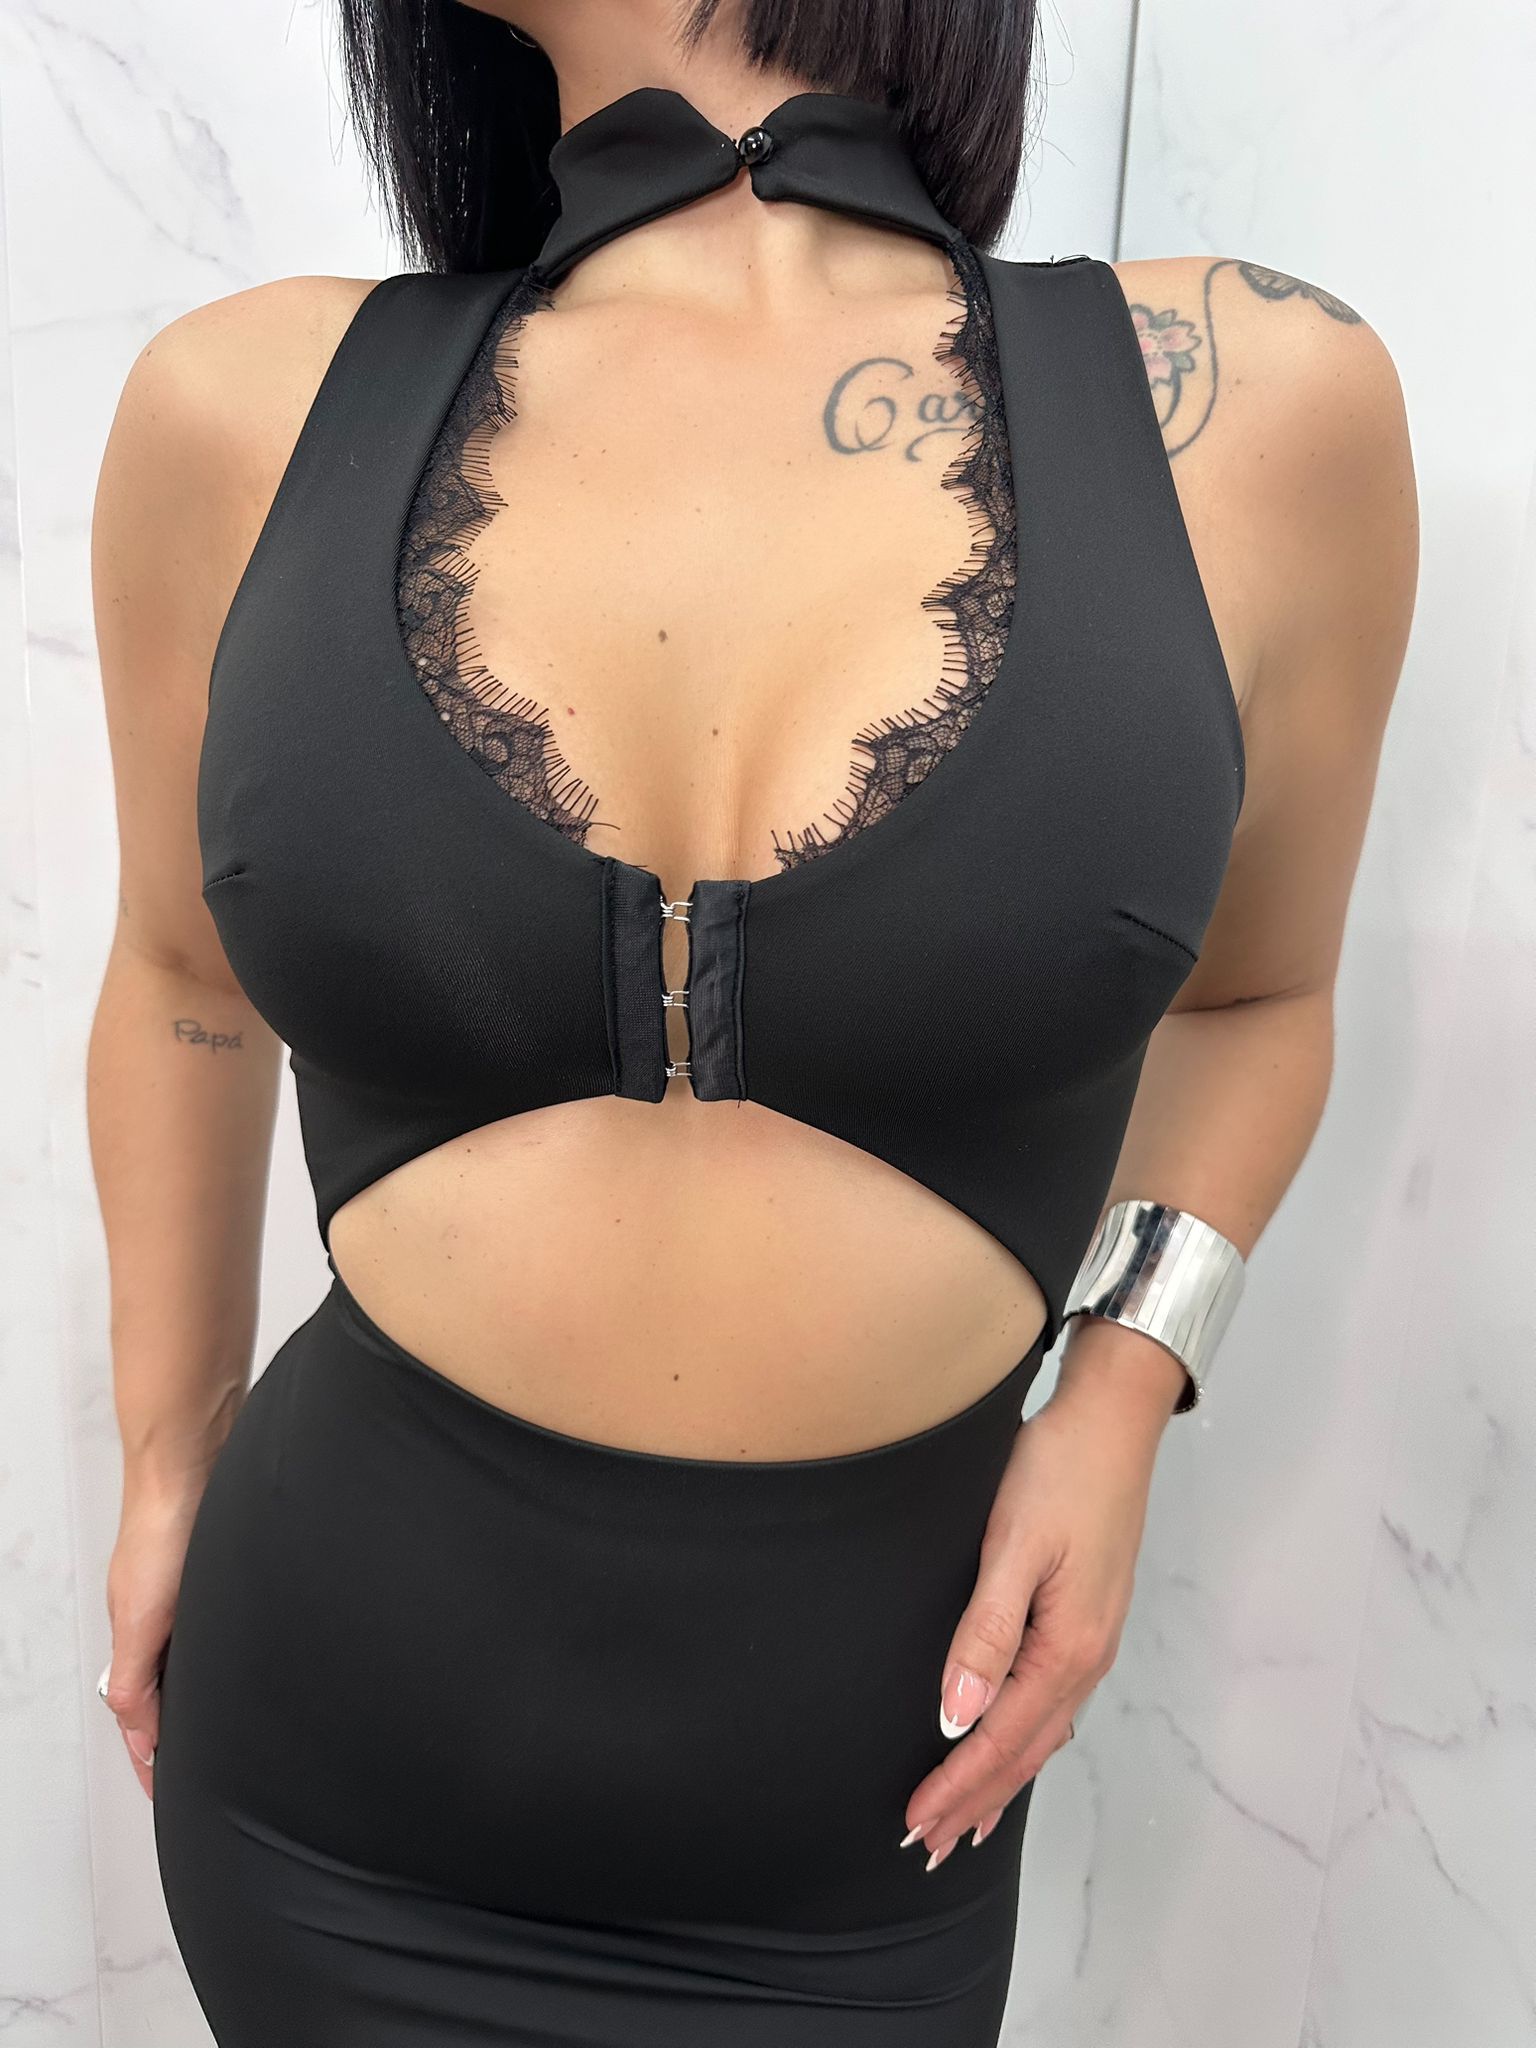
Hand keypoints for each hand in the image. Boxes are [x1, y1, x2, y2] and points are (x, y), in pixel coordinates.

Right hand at [101, 1485, 200, 1799]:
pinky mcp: (223, 1567)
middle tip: (198, 1768)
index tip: (165, 1791)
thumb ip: (135, 1676)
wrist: (195, 1455)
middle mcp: (163, 1615)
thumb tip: (139, 1733)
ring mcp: (193, 1592)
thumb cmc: (164, 1519)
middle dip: (179, 1728)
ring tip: (228, 1725)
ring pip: (198, 1656)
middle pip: (167, 1686)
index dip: (152, 1752)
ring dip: (209, 1689)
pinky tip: (250, 1654)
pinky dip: (230, 1651)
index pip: (140, 1710)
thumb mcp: (141, 1615)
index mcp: (136, 1633)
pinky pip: (225, 1625)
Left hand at [900, 1326, 1180, 1867]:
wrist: (1113, 1419)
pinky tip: (1011, 1742)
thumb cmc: (1061, 1472)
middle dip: (977, 1801)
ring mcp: (1092, 1639)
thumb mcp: (1014, 1546)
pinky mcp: (1087, 1617)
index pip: (999, 1738)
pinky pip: (1052, 1702)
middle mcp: (1086, 1656)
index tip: (915, 1826)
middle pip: (1024, 1750)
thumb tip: (956, 1713)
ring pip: (1041, 1732)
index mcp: (1066, 1647)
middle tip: (929, 1848)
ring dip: (1001, 1778)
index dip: (956, 1785)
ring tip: (968, 1821)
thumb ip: (985, 1632)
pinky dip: (1025, 1739)